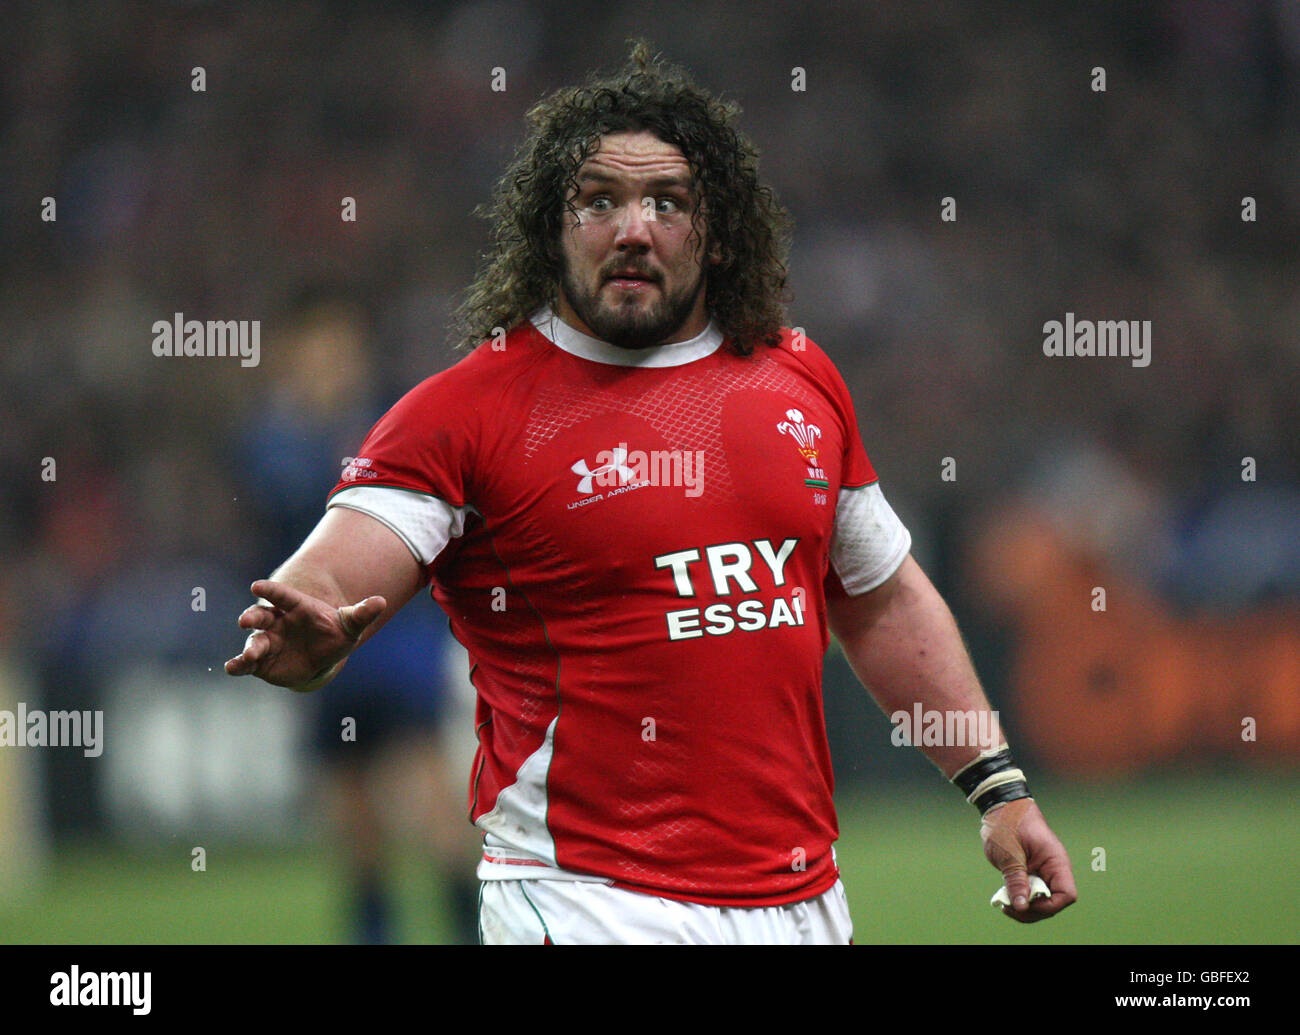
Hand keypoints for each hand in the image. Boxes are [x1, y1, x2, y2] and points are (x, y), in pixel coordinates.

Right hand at [224, 579, 385, 690]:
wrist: (322, 655)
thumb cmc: (334, 632)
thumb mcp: (349, 623)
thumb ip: (362, 613)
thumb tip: (381, 602)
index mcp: (295, 607)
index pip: (281, 596)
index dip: (270, 591)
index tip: (256, 585)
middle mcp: (276, 622)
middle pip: (261, 616)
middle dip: (252, 617)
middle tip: (246, 620)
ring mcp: (267, 641)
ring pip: (254, 641)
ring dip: (249, 648)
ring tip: (246, 656)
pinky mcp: (261, 661)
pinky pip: (246, 662)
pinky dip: (238, 665)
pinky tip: (231, 668)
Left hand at [981, 797, 1077, 922]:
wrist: (1000, 807)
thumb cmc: (1008, 824)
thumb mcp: (1009, 853)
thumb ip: (1016, 880)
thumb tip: (1022, 907)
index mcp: (1055, 861)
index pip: (1066, 894)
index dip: (1049, 905)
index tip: (1026, 902)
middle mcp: (1053, 869)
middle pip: (1054, 902)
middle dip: (1033, 911)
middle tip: (1008, 908)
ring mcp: (1042, 871)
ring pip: (1042, 901)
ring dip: (1025, 907)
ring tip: (1004, 905)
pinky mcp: (1031, 873)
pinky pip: (1031, 893)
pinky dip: (1019, 899)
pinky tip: (1005, 898)